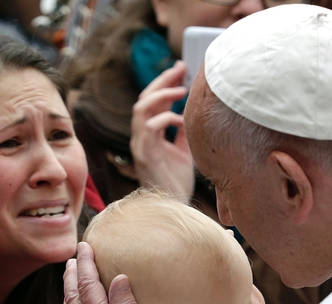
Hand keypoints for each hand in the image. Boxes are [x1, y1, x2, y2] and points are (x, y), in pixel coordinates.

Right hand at [130, 60, 194, 202]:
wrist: (172, 207)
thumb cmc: (176, 182)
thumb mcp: (184, 152)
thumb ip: (183, 133)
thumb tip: (190, 114)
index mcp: (149, 134)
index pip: (152, 101)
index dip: (164, 83)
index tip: (181, 69)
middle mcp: (141, 137)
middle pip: (144, 98)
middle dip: (162, 80)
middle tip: (180, 68)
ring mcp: (141, 145)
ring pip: (141, 109)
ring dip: (160, 95)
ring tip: (180, 90)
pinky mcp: (145, 155)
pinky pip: (150, 128)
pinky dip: (165, 119)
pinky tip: (179, 120)